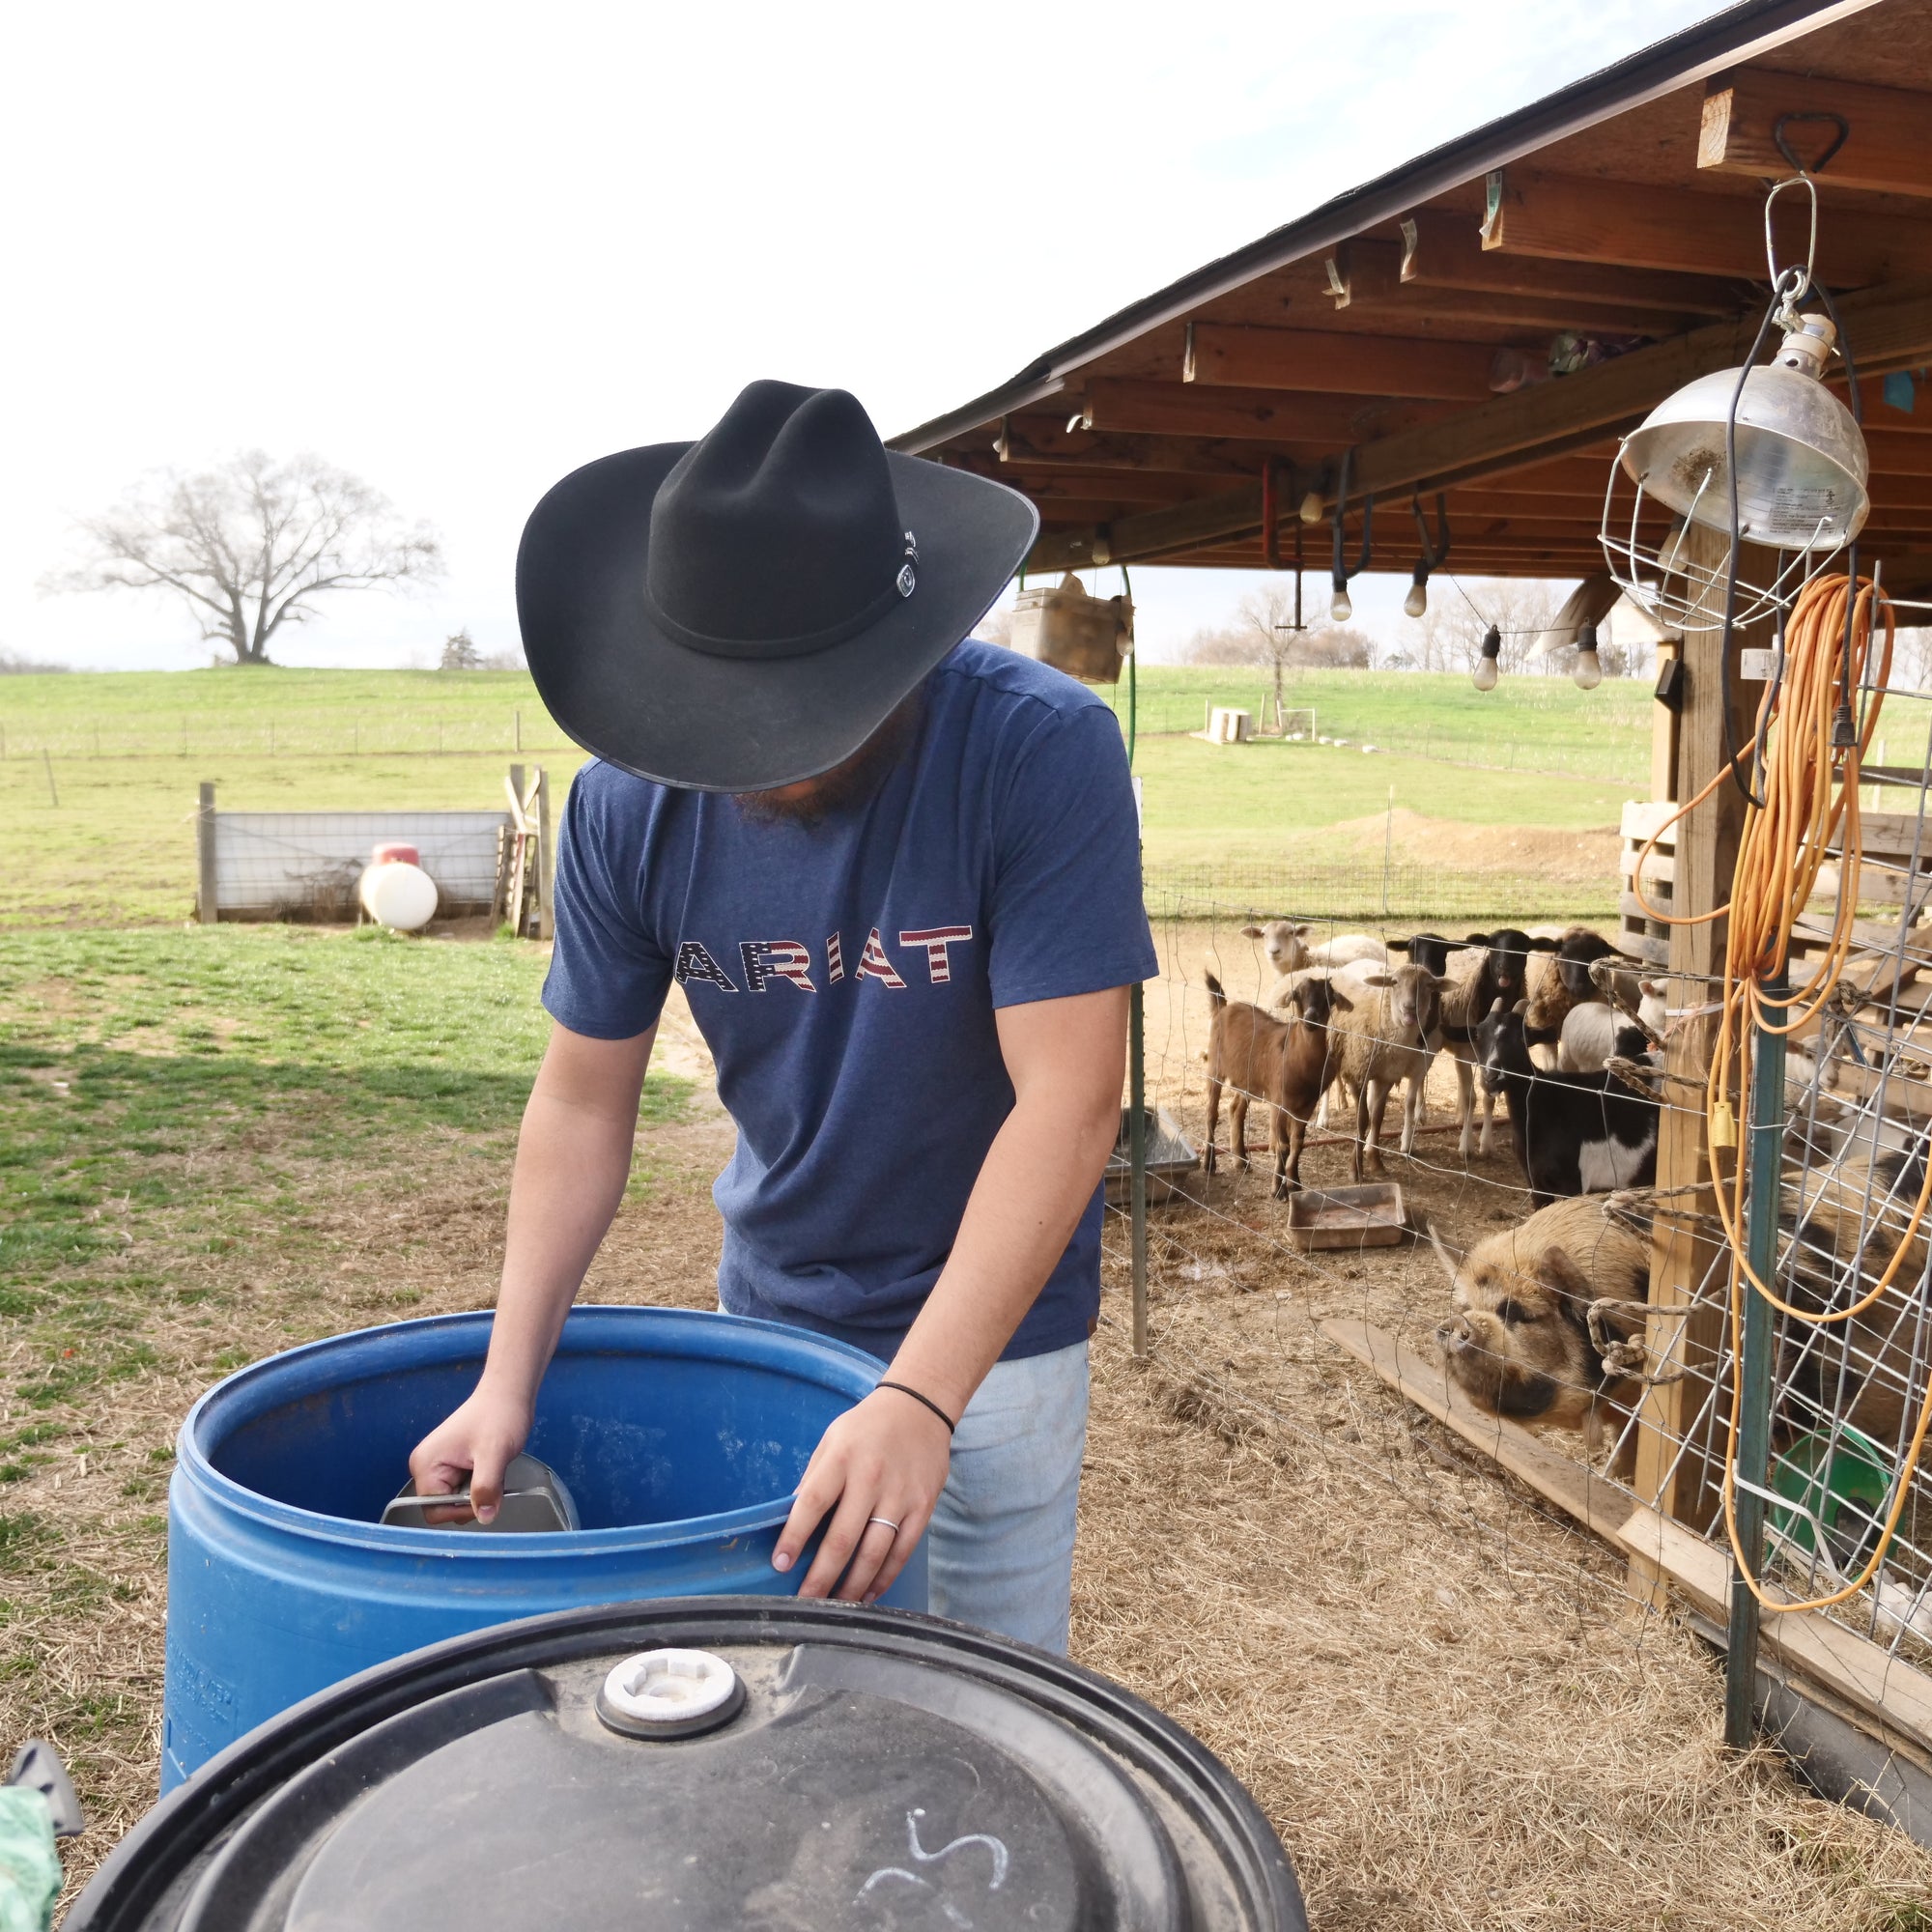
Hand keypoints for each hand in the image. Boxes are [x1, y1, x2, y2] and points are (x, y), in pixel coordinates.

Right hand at [407, 1381, 531, 1524]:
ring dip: (479, 1491)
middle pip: (444, 1507)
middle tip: (491, 1475)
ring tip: (492, 1467)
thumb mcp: (494, 1453)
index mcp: (425, 1465)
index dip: (461, 1510)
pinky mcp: (452, 1466)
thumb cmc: (499, 1416)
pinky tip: (490, 1465)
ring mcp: (438, 1467)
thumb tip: (484, 1518)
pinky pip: (464, 1489)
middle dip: (471, 1500)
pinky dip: (481, 1484)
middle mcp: (425, 1468)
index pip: (434, 1510)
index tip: (485, 1494)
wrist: (508, 1394)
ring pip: (457, 1499)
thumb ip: (486, 1487)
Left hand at [773, 1389, 950, 1603]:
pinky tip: (868, 1593)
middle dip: (821, 1576)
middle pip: (843, 1538)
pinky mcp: (923, 1507)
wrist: (920, 1408)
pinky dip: (884, 1578)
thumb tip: (790, 1521)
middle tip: (805, 1602)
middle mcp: (870, 1478)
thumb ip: (813, 1480)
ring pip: (874, 1553)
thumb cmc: (866, 1427)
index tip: (780, 1564)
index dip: (794, 1537)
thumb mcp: (831, 1441)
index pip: (812, 1504)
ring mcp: (900, 1495)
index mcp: (841, 1459)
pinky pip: (902, 1551)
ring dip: (853, 1586)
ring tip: (835, 1607)